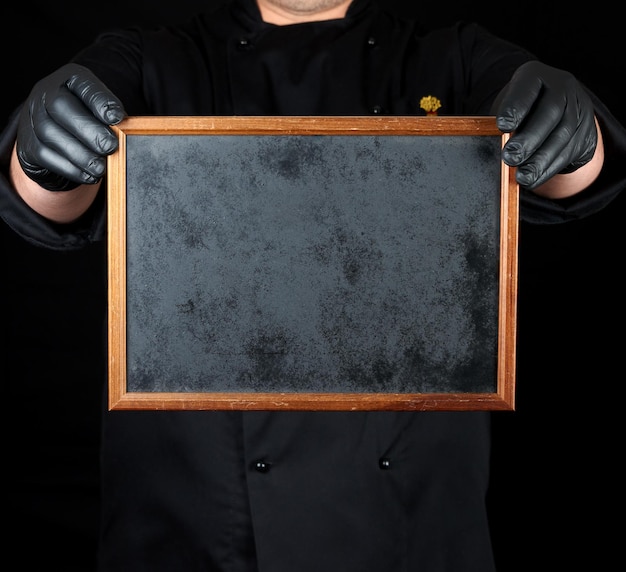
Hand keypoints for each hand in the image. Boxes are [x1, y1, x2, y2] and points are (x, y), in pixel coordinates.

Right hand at [16, 63, 125, 190]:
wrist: (54, 135)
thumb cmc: (87, 119)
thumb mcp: (100, 110)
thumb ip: (110, 117)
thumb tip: (124, 132)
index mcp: (69, 79)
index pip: (82, 83)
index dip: (99, 100)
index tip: (117, 118)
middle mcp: (45, 93)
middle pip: (60, 105)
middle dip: (88, 129)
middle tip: (110, 146)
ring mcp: (32, 118)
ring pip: (50, 133)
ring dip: (80, 154)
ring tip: (101, 167)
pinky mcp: (28, 144)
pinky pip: (45, 156)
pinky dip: (70, 168)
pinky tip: (89, 175)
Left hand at [492, 61, 596, 189]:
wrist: (555, 110)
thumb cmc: (520, 109)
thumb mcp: (509, 106)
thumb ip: (505, 122)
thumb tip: (496, 148)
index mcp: (536, 75)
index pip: (528, 88)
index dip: (515, 107)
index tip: (502, 126)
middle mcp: (562, 88)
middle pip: (550, 113)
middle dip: (529, 138)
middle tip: (509, 157)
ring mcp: (578, 109)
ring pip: (562, 136)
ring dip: (540, 160)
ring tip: (521, 176)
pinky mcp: (586, 133)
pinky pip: (568, 153)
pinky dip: (548, 169)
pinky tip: (532, 180)